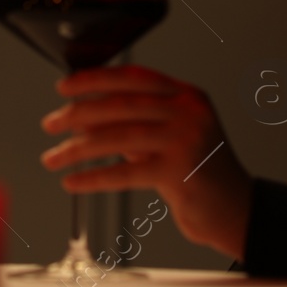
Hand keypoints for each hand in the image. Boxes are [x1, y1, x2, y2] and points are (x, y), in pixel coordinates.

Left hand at [40, 64, 252, 261]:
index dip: (95, 78)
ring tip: (53, 158)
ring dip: (78, 148)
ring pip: (119, 136)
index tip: (65, 86)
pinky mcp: (181, 172)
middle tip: (50, 124)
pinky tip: (73, 182)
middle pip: (122, 104)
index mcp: (187, 95)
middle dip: (78, 113)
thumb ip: (134, 124)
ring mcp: (187, 139)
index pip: (134, 76)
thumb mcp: (168, 139)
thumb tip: (81, 117)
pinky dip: (94, 177)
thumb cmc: (198, 174)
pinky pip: (126, 172)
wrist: (236, 210)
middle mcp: (189, 111)